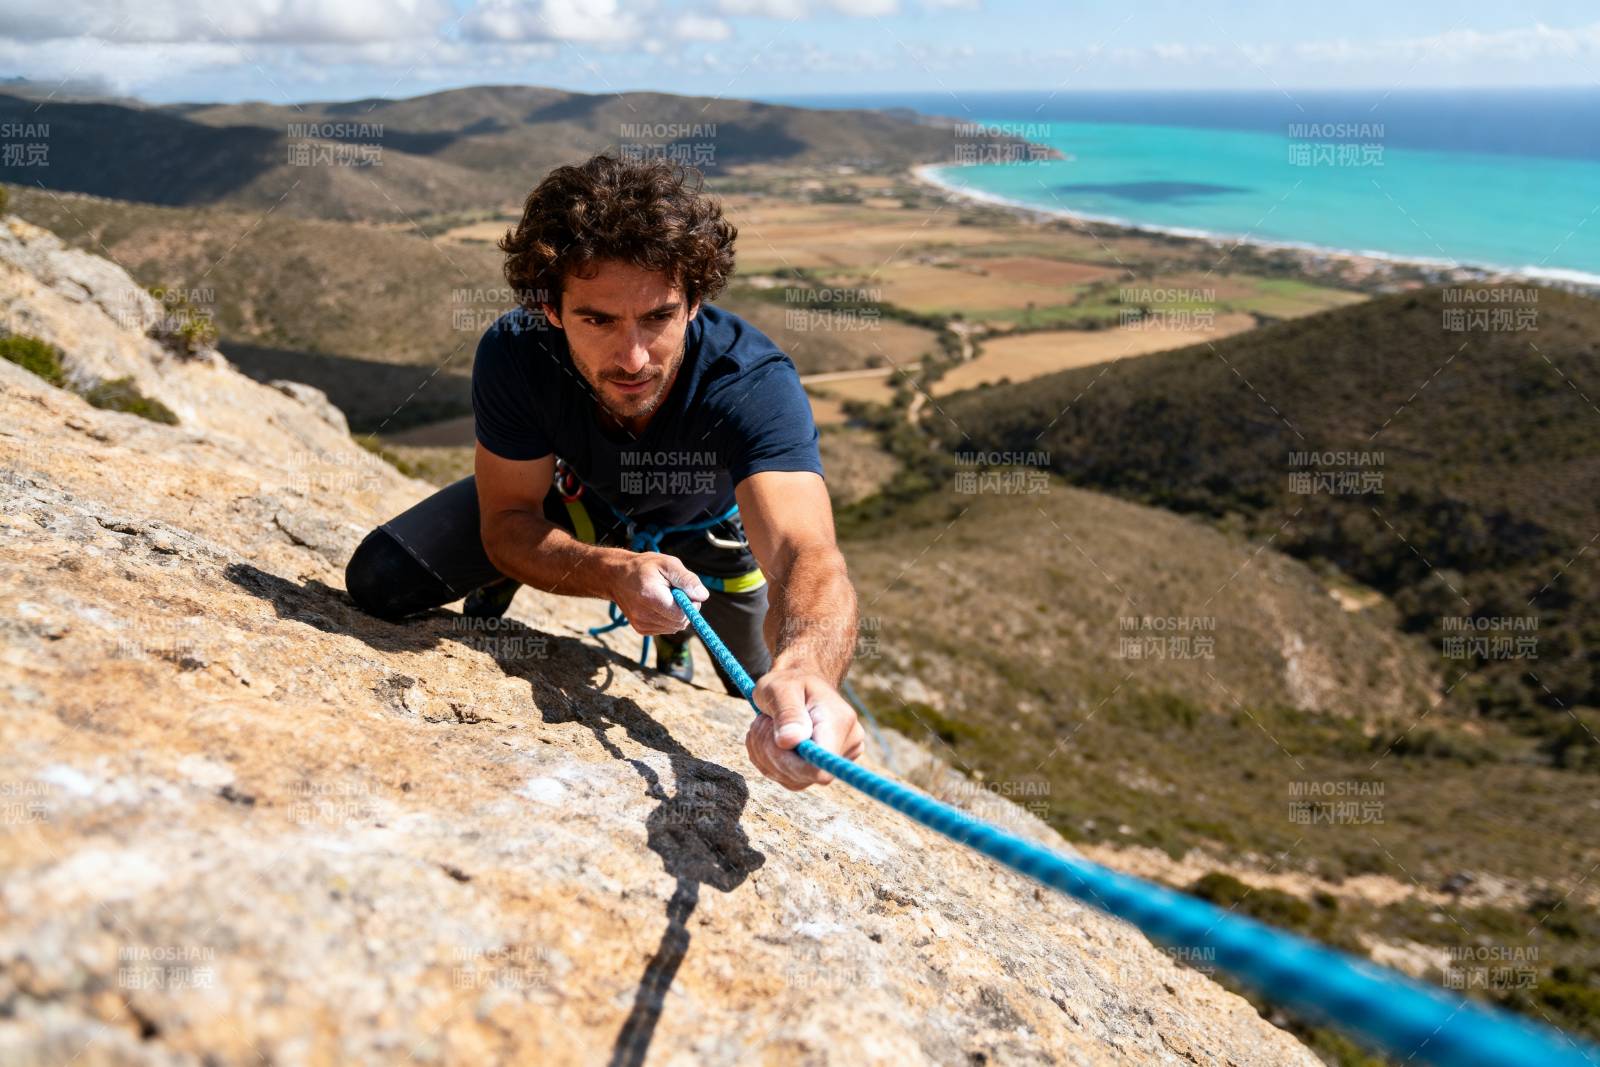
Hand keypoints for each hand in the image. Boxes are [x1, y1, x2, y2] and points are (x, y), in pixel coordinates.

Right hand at [609, 552, 707, 635]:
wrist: (616, 577)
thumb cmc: (644, 567)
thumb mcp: (667, 564)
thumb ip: (686, 579)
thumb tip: (702, 596)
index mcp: (650, 597)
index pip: (681, 614)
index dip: (690, 604)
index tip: (686, 591)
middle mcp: (643, 615)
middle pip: (679, 623)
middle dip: (685, 609)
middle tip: (676, 592)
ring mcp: (641, 624)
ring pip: (674, 628)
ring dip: (677, 614)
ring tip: (666, 597)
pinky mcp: (641, 630)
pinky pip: (666, 629)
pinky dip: (668, 619)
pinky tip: (660, 605)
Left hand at [746, 668, 864, 789]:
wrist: (798, 685)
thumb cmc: (789, 682)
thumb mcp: (781, 688)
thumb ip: (787, 712)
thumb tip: (790, 742)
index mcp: (840, 721)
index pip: (825, 764)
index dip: (793, 763)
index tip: (775, 740)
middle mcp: (847, 745)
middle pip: (804, 774)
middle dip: (773, 753)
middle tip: (762, 723)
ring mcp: (834, 760)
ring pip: (792, 779)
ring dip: (767, 755)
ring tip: (765, 725)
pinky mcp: (819, 770)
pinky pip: (788, 779)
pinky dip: (769, 762)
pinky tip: (767, 739)